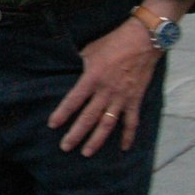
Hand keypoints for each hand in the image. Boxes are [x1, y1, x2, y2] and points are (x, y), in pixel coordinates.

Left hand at [47, 19, 162, 155]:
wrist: (142, 41)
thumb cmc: (113, 43)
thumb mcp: (90, 51)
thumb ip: (81, 65)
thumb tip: (71, 73)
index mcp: (92, 78)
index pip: (73, 100)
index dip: (62, 113)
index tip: (52, 125)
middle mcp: (106, 91)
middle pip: (88, 117)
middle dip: (76, 134)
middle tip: (65, 147)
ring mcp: (122, 97)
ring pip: (108, 124)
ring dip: (97, 140)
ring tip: (87, 152)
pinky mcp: (135, 99)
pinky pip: (132, 121)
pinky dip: (128, 135)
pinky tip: (124, 148)